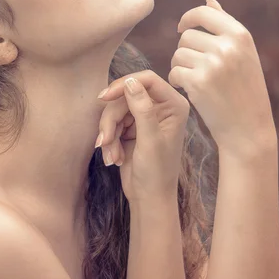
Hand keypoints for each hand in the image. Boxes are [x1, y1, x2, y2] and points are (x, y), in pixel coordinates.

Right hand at [96, 70, 190, 203]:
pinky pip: (112, 123)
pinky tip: (113, 157)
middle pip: (125, 96)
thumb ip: (142, 109)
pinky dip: (109, 140)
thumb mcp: (150, 139)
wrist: (148, 198)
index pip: (147, 80)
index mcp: (174, 105)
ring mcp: (145, 116)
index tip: (105, 97)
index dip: (124, 85)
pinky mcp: (132, 127)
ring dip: (109, 133)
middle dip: (112, 119)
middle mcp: (160, 107)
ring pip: (115, 110)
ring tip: (111, 155)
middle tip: (105, 141)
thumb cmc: (157, 172)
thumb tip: (130, 81)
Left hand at [170, 0, 276, 159]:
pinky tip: (189, 90)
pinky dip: (177, 80)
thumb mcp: (243, 54)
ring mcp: (213, 64)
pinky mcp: (198, 82)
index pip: (203, 12)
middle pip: (187, 36)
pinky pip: (174, 71)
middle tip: (196, 68)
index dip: (187, 18)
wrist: (248, 129)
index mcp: (241, 35)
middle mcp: (228, 46)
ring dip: (180, 66)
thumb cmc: (245, 90)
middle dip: (186, 51)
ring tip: (195, 80)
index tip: (182, 28)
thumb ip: (225, 25)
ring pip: (178, 54)